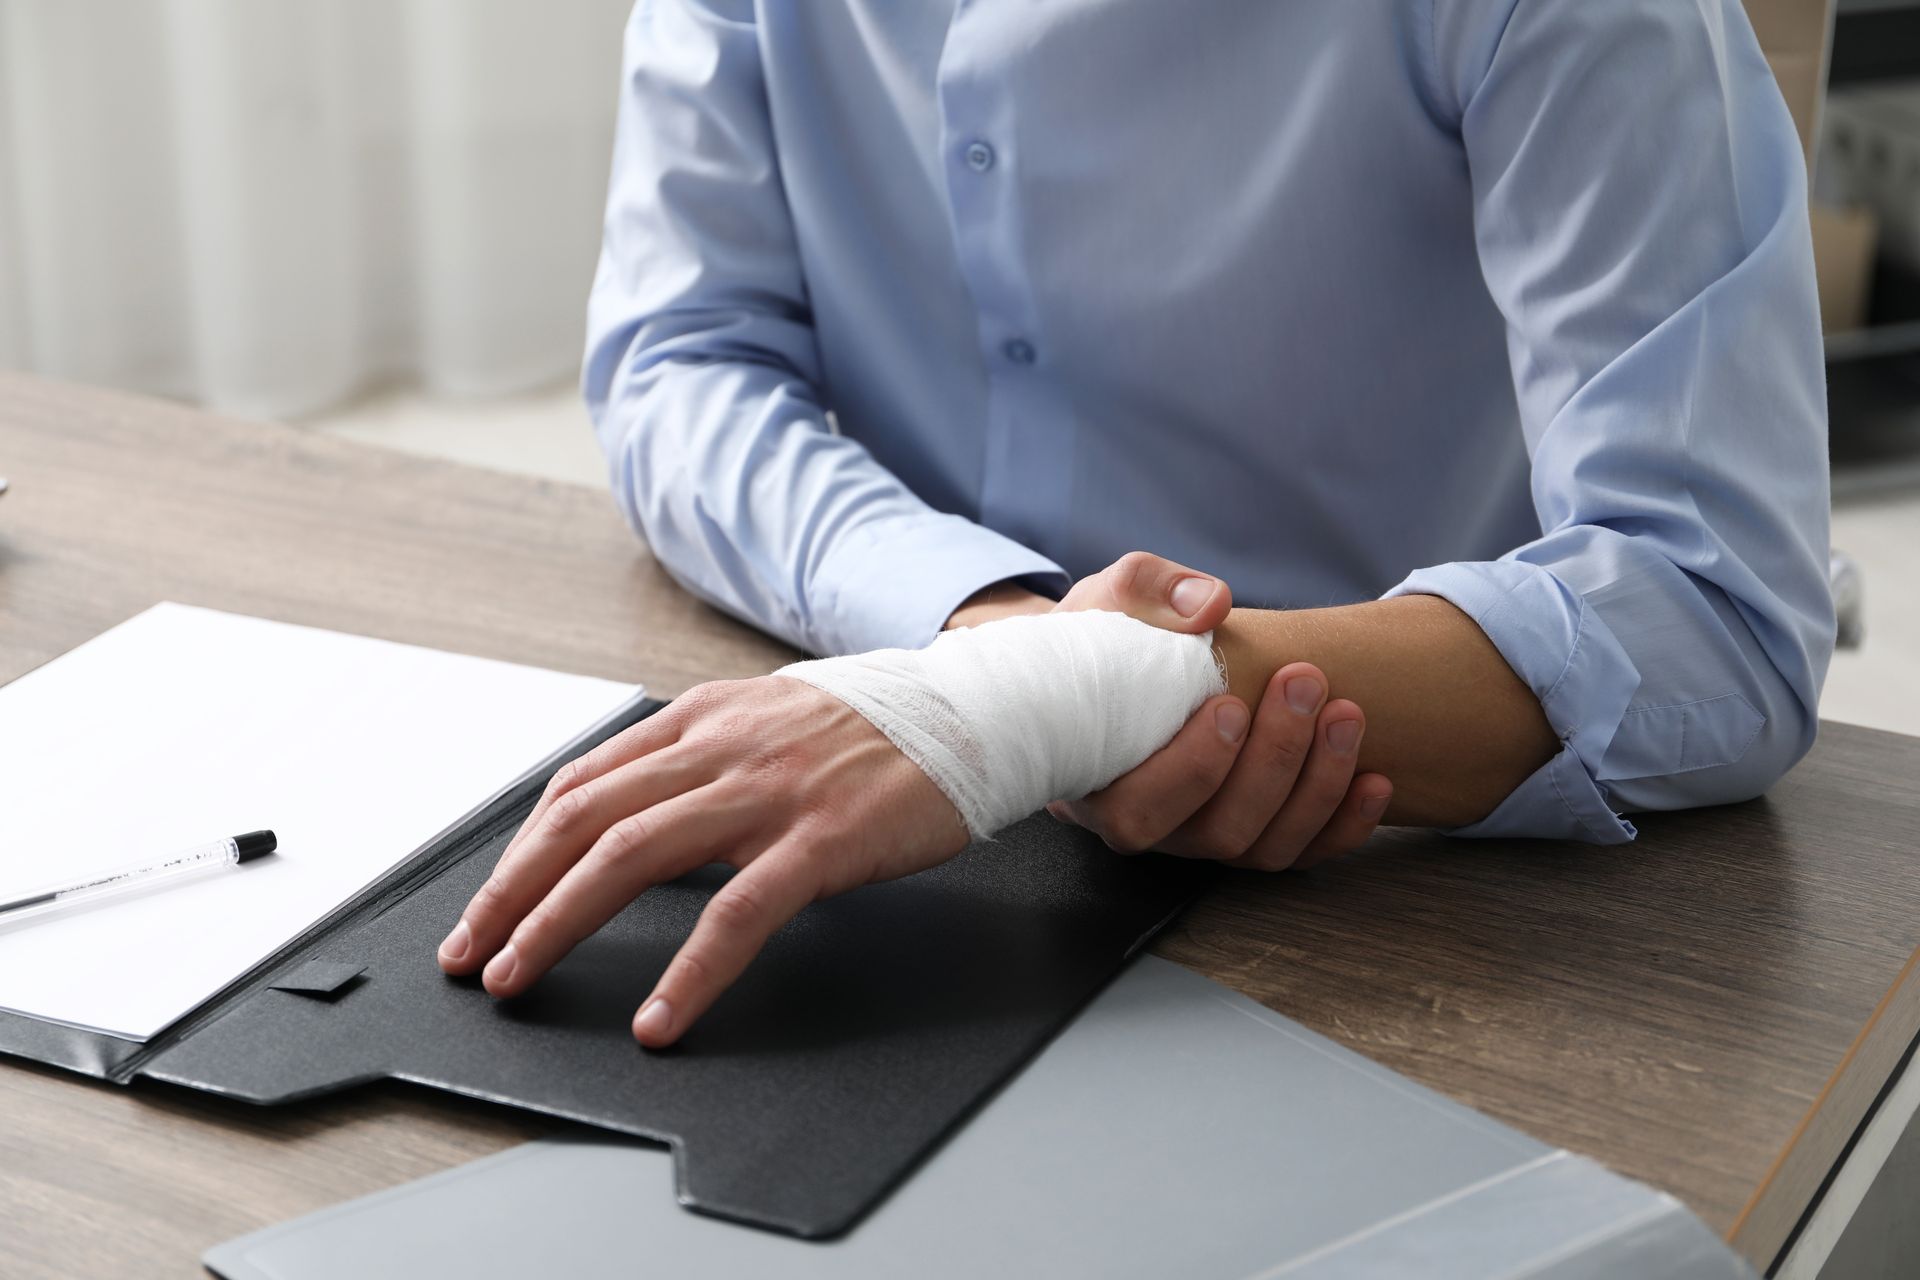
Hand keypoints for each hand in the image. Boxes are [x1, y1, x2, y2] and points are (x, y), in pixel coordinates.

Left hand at [436, 677, 968, 1047]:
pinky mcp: (822, 841)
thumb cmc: (878, 728)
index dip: (519, 850)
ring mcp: (769, 791)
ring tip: (519, 977)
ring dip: (559, 922)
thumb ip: (705, 759)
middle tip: (471, 955)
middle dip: (511, 893)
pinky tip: (662, 1017)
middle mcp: (721, 747)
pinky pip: (737, 913)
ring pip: (632, 856)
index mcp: (703, 720)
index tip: (488, 905)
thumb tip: (638, 815)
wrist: (978, 711)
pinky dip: (689, 971)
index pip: (580, 784)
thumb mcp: (772, 720)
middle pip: (583, 819)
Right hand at [1047, 553, 1391, 870]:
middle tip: (1304, 683)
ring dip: (1318, 787)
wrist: (1115, 669)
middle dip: (1275, 761)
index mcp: (1096, 783)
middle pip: (1218, 832)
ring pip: (1265, 848)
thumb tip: (1210, 604)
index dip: (1192, 770)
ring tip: (1348, 714)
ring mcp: (1203, 836)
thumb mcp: (1107, 601)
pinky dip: (1345, 826)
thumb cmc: (1103, 639)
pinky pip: (1302, 853)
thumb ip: (1146, 591)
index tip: (1231, 704)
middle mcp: (1150, 824)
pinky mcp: (1252, 833)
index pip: (1138, 813)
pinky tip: (1376, 780)